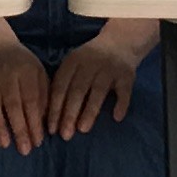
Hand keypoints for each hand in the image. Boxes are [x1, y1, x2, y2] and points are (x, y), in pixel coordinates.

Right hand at [0, 37, 51, 156]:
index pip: (31, 100)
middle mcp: (6, 74)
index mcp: (26, 71)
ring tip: (4, 144)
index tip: (38, 141)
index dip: (34, 122)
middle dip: (19, 129)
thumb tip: (45, 122)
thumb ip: (43, 94)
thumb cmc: (21, 64)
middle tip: (24, 149)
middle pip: (13, 104)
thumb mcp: (38, 72)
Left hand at [47, 23, 152, 137]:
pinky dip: (121, 104)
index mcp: (73, 61)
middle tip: (65, 135)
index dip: (55, 108)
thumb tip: (49, 116)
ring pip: (98, 91)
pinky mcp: (127, 75)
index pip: (60, 86)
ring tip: (82, 130)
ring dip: (90, 111)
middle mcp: (90, 63)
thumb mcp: (73, 64)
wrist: (119, 42)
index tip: (51, 129)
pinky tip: (116, 118)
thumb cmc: (89, 60)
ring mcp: (109, 68)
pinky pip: (124, 91)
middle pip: (78, 90)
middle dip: (70, 114)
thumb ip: (63, 84)